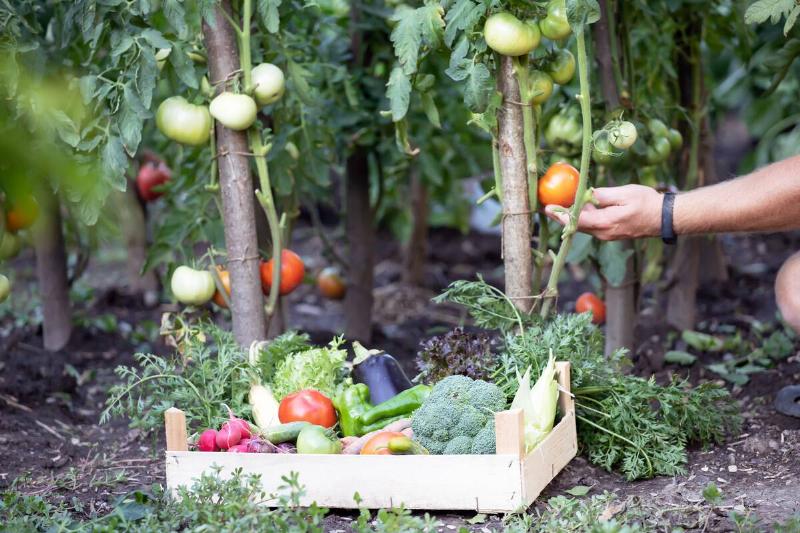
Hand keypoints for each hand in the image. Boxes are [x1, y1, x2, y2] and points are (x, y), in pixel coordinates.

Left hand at [545, 184, 662, 240]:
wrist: (664, 218)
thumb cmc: (647, 203)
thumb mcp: (624, 194)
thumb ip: (602, 195)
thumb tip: (585, 194)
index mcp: (605, 223)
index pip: (576, 221)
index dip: (560, 215)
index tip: (547, 209)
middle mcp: (603, 233)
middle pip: (577, 225)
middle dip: (562, 215)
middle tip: (549, 204)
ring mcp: (607, 235)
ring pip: (584, 226)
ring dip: (573, 215)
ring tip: (561, 202)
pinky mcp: (611, 233)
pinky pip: (592, 225)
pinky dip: (584, 217)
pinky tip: (581, 205)